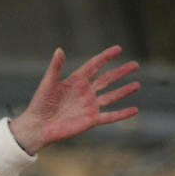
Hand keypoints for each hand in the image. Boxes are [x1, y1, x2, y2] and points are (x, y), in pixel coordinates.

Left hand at [8, 46, 138, 154]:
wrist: (37, 126)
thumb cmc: (39, 104)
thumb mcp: (48, 84)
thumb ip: (55, 68)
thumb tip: (59, 50)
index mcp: (75, 81)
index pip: (94, 65)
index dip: (105, 57)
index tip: (118, 49)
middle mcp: (84, 92)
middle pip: (107, 79)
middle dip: (120, 72)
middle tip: (135, 65)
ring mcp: (89, 106)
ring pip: (111, 96)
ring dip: (124, 90)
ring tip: (137, 84)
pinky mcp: (91, 120)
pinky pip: (110, 116)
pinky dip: (122, 114)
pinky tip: (134, 110)